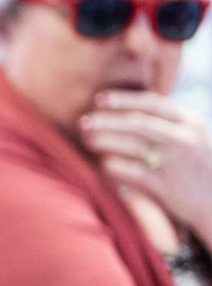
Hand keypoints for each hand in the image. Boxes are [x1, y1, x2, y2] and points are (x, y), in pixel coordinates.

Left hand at [80, 91, 211, 236]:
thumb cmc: (200, 168)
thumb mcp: (195, 137)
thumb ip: (169, 123)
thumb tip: (129, 110)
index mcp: (191, 122)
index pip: (153, 104)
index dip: (123, 99)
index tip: (100, 99)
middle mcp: (184, 139)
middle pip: (137, 122)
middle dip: (107, 120)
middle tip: (84, 121)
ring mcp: (174, 162)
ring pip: (131, 145)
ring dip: (105, 140)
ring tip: (88, 139)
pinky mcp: (164, 186)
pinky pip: (130, 171)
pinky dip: (113, 165)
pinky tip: (103, 163)